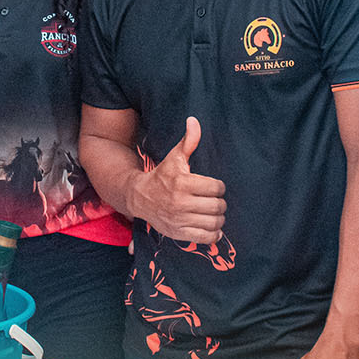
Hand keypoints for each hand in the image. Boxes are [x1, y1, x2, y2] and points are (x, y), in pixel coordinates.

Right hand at [127, 117, 226, 243]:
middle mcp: (180, 203)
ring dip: (218, 218)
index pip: (216, 187)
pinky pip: (206, 238)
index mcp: (182, 183)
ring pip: (214, 222)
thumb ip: (188, 141)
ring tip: (213, 213)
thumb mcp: (174, 157)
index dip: (218, 187)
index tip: (212, 187)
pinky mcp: (178, 233)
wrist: (139, 197)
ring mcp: (179, 220)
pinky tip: (211, 227)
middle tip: (214, 201)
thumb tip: (194, 120)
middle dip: (219, 203)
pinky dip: (213, 234)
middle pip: (218, 206)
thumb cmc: (162, 176)